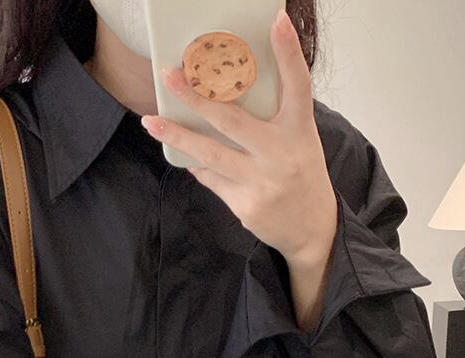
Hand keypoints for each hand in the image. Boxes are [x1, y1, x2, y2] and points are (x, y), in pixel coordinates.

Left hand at [139, 8, 337, 261]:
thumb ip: (272, 117)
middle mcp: (281, 154)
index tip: (277, 22)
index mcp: (300, 130)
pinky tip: (187, 157)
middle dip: (196, 97)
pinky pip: (212, 179)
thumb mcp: (300, 140)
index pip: (298, 84)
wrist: (313, 229)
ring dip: (177, 136)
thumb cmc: (302, 175)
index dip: (289, 52)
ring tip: (151, 122)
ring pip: (210, 154)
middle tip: (170, 77)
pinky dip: (199, 166)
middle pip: (231, 120)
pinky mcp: (246, 205)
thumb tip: (226, 93)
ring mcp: (262, 182)